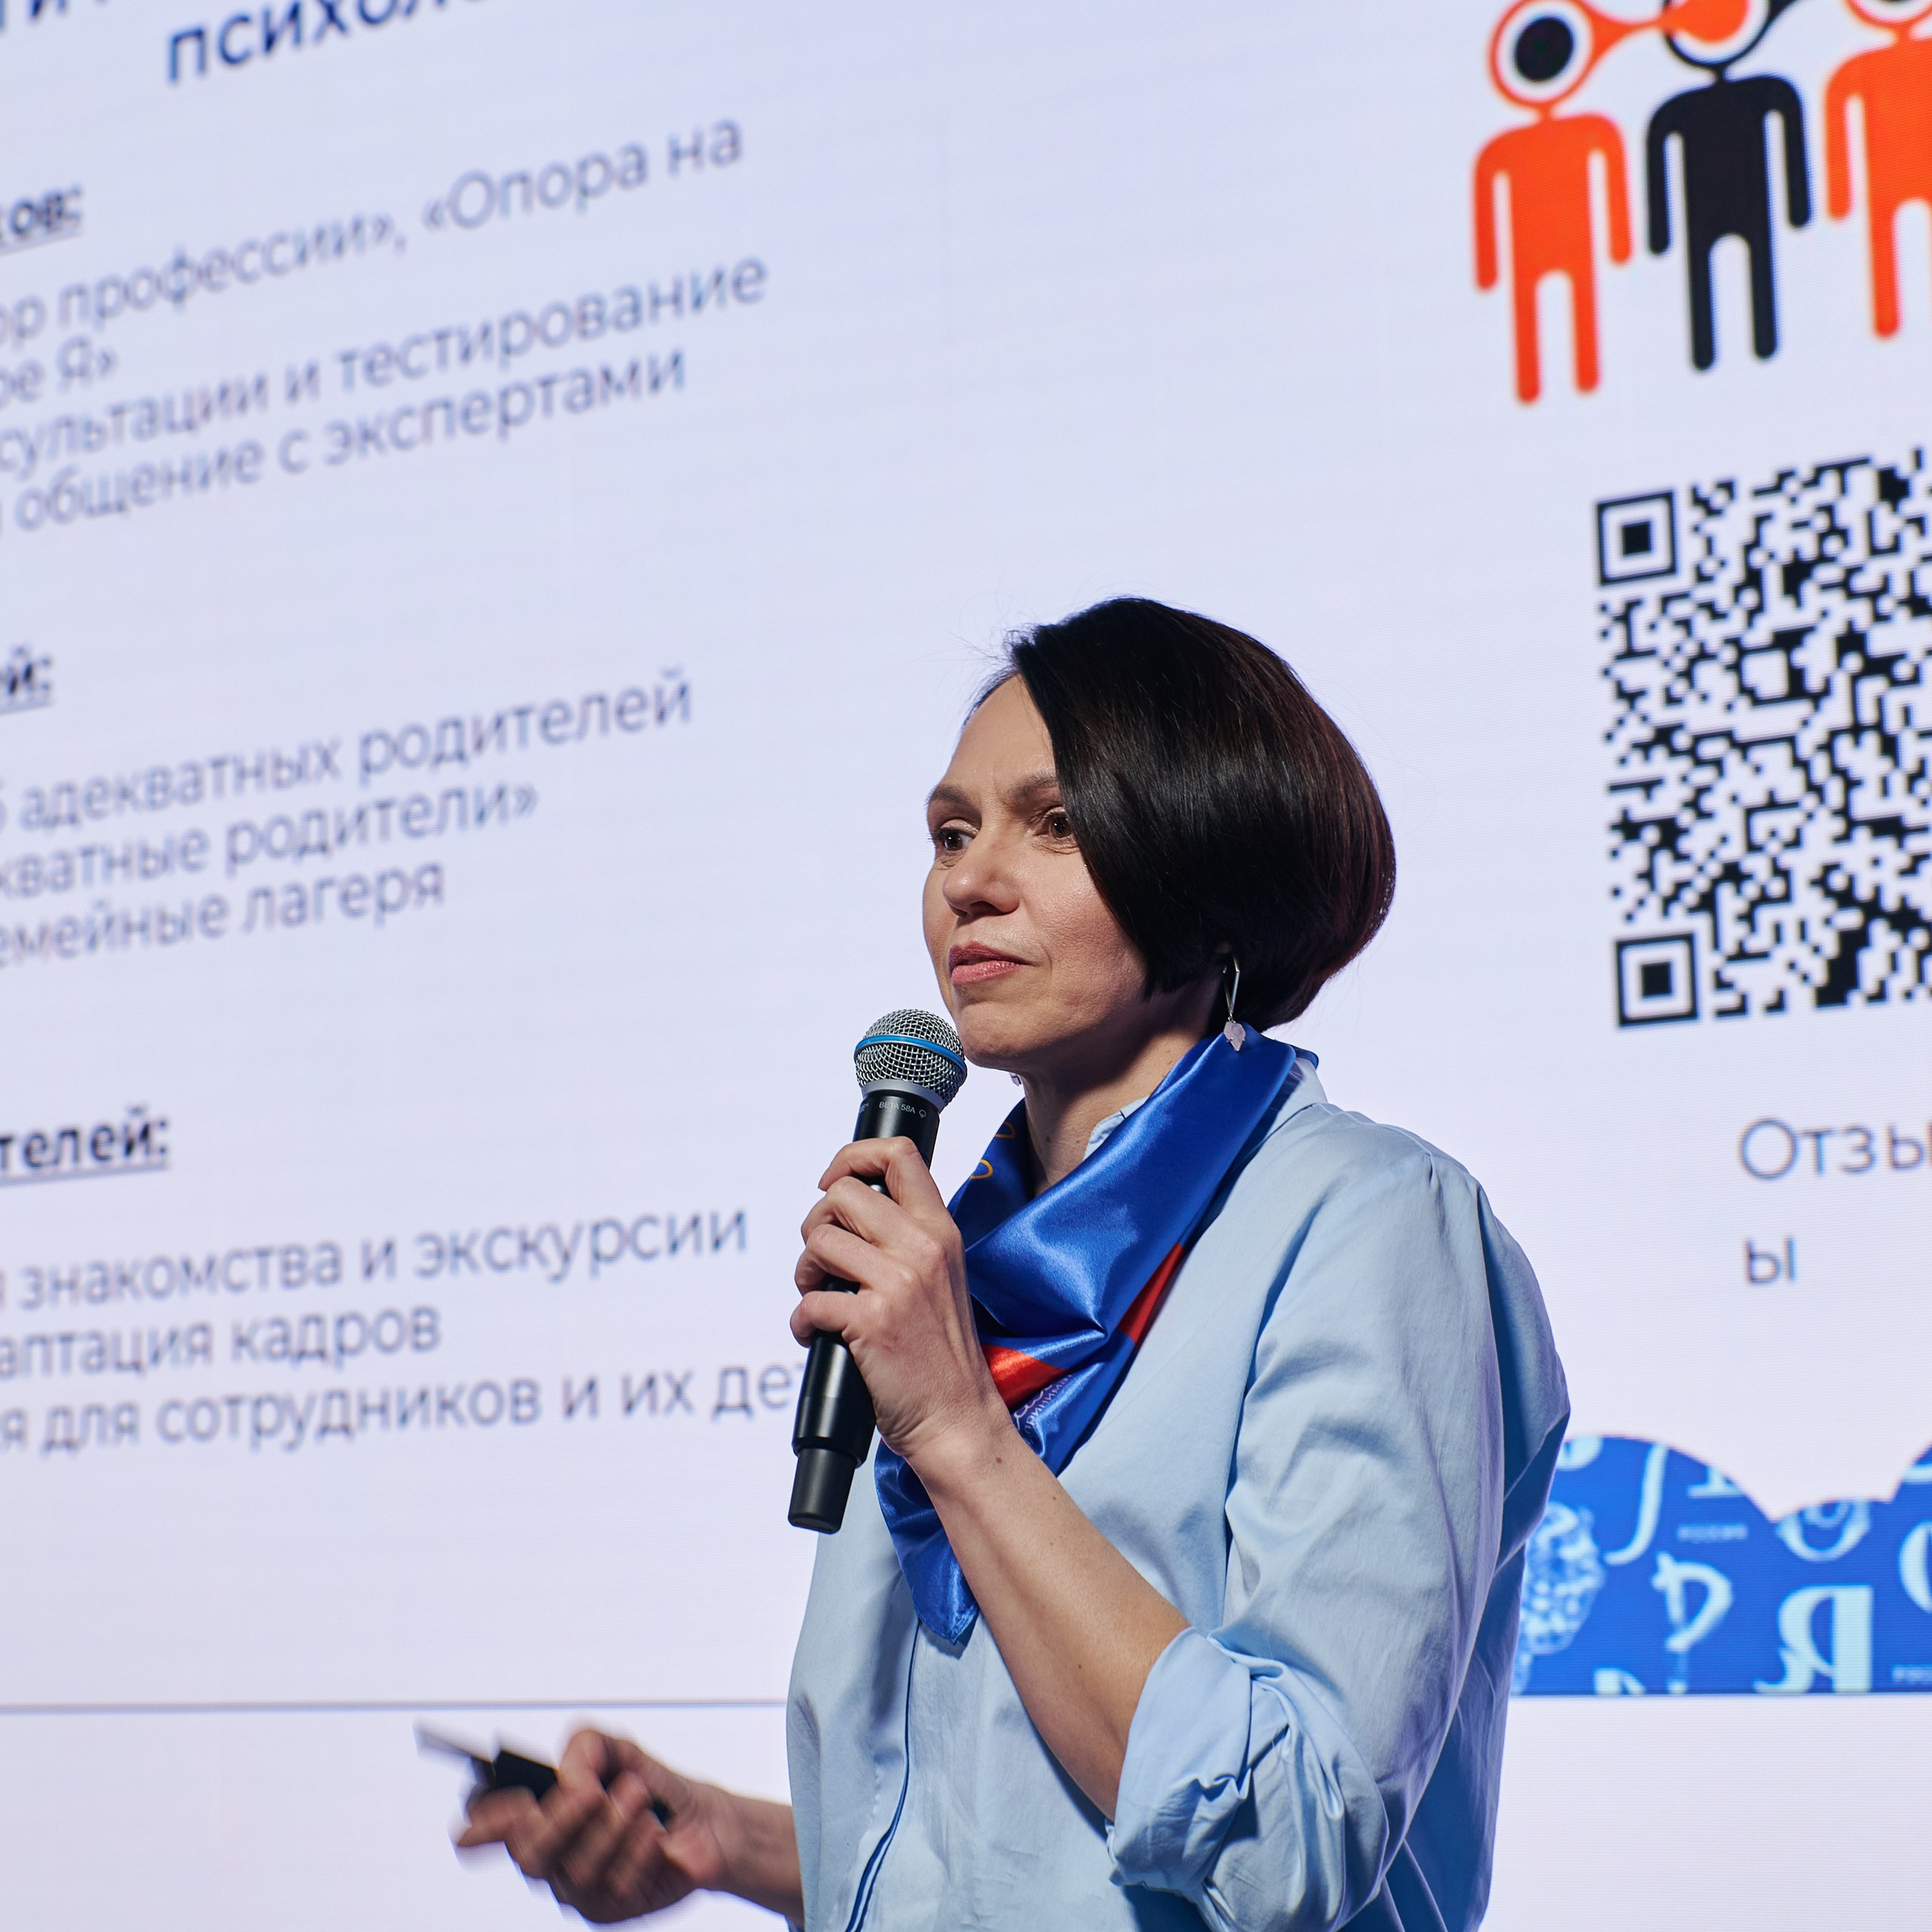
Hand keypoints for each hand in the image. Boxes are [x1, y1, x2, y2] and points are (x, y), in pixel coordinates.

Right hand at [456, 1730, 725, 1922]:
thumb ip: (586, 1747)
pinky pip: (615, 1886)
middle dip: (563, 1819)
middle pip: (528, 1855)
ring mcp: (575, 1889)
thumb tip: (570, 1777)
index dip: (484, 1822)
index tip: (518, 1801)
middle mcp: (547, 1857)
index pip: (484, 1830)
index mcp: (535, 1816)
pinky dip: (639, 1849)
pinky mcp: (608, 1910)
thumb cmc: (649, 1785)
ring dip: (612, 1826)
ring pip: (576, 1870)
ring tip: (639, 1798)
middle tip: (595, 1791)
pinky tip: (655, 1832)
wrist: (702, 1820)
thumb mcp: (618, 1749)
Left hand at [792, 1137, 1009, 1472]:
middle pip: (843, 1194)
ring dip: (805, 1272)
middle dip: (817, 1224)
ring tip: (820, 1298)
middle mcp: (922, 1247)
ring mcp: (897, 1283)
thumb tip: (849, 1216)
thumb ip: (907, 1240)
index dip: (852, 1157)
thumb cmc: (943, 1356)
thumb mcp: (942, 1277)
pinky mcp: (871, 1321)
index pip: (898, 1155)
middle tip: (823, 1260)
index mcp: (941, 1231)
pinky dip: (801, 1322)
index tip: (834, 1182)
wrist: (959, 1419)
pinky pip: (808, 1301)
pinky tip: (816, 1336)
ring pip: (818, 1241)